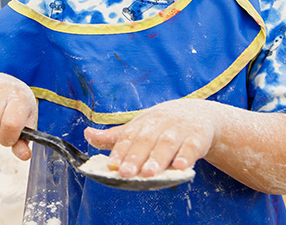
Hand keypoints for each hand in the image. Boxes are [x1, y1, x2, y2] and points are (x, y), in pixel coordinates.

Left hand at [84, 99, 216, 177]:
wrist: (198, 113)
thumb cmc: (162, 124)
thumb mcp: (139, 127)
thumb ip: (115, 137)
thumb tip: (87, 134)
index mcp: (143, 122)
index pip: (129, 136)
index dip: (120, 151)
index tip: (112, 165)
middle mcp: (159, 123)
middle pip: (146, 140)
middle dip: (136, 157)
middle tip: (126, 173)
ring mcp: (179, 128)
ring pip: (167, 143)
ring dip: (158, 158)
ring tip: (148, 173)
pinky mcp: (198, 136)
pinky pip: (192, 146)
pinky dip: (187, 156)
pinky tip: (181, 167)